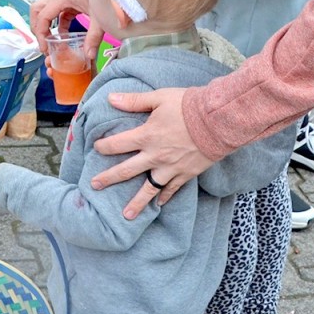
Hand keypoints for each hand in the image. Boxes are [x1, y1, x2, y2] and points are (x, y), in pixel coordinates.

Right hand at [29, 0, 98, 50]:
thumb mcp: (100, 17)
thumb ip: (93, 37)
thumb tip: (89, 55)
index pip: (42, 16)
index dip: (40, 34)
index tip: (45, 48)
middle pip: (37, 10)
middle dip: (37, 28)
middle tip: (43, 44)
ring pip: (45, 10)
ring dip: (45, 26)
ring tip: (50, 43)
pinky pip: (58, 12)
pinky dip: (57, 24)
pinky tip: (64, 37)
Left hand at [91, 88, 213, 218]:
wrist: (218, 120)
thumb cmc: (188, 105)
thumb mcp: (159, 97)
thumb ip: (134, 101)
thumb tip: (110, 98)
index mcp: (146, 136)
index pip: (117, 144)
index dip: (104, 146)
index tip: (96, 148)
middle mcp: (154, 156)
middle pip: (126, 171)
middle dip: (109, 178)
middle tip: (94, 186)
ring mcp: (170, 168)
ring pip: (149, 189)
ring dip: (136, 202)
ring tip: (126, 215)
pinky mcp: (186, 173)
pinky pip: (172, 189)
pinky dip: (164, 197)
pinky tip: (158, 204)